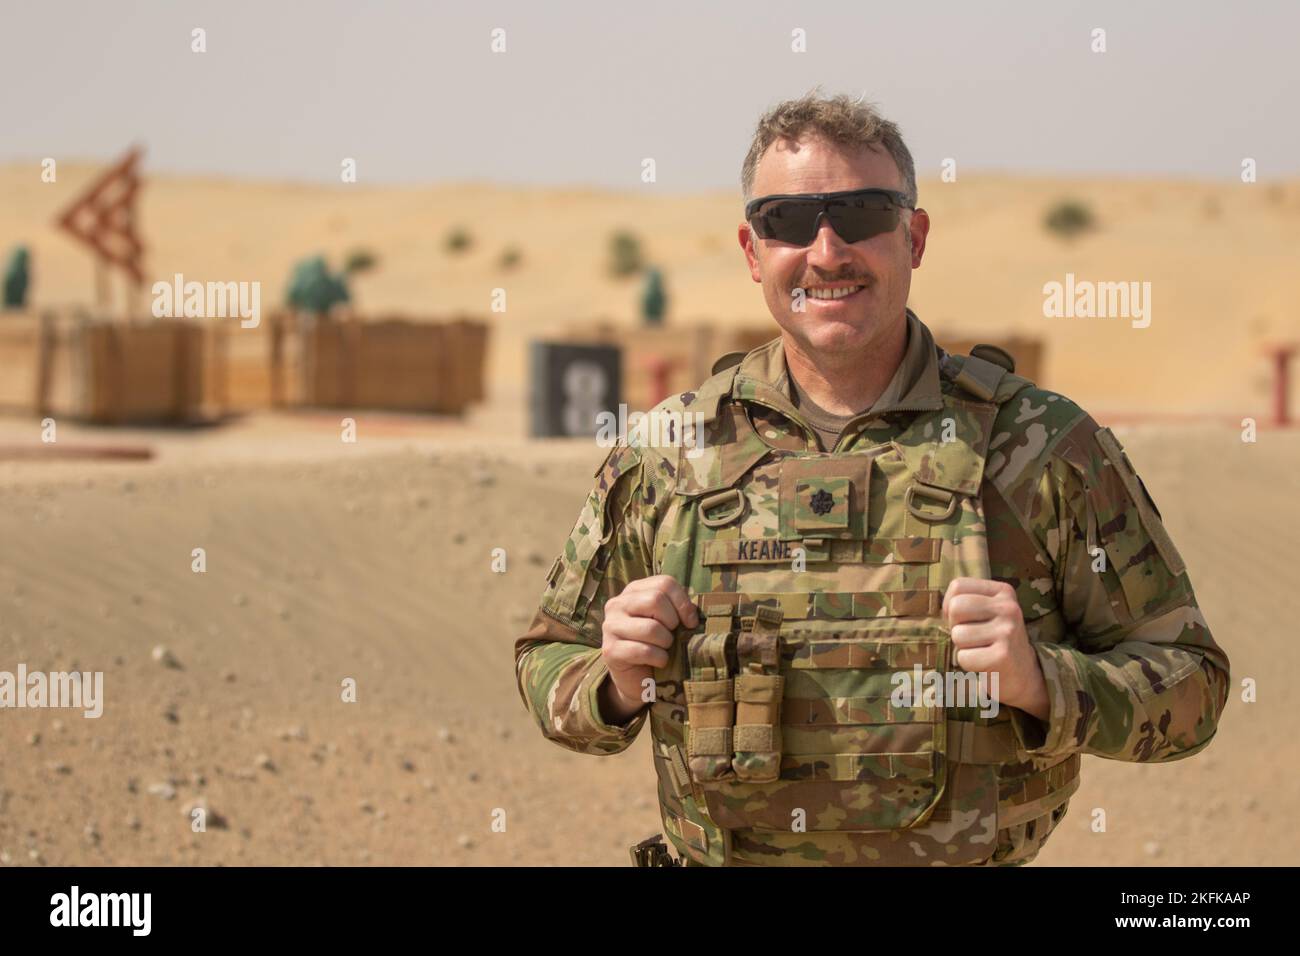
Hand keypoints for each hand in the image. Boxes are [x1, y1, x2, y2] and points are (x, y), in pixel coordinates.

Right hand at [599, 575, 698, 722]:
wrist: (638, 679)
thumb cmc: (657, 644)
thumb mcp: (669, 621)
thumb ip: (679, 610)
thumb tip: (691, 614)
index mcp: (633, 591)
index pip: (664, 583)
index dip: (683, 603)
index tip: (690, 622)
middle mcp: (617, 604)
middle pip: (655, 600)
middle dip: (672, 622)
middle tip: (672, 636)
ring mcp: (610, 626)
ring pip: (651, 628)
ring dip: (666, 643)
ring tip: (664, 649)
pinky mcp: (610, 650)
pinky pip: (643, 651)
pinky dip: (659, 658)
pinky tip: (659, 661)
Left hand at [942, 578, 1048, 718]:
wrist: (1023, 674)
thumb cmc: (995, 639)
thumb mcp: (987, 611)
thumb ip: (964, 600)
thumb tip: (939, 608)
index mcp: (1003, 591)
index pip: (958, 586)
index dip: (951, 605)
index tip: (965, 619)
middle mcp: (1008, 607)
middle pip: (955, 608)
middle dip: (956, 626)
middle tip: (973, 637)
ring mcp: (1008, 631)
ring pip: (957, 634)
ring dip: (962, 647)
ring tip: (981, 649)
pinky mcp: (1003, 655)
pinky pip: (963, 657)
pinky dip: (968, 663)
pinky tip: (985, 663)